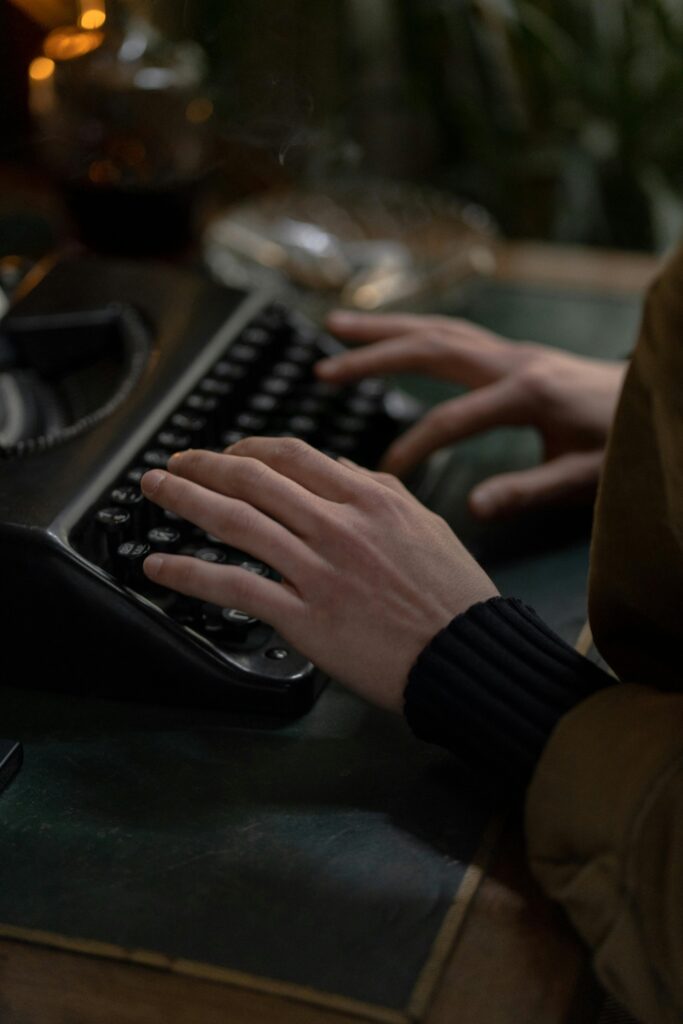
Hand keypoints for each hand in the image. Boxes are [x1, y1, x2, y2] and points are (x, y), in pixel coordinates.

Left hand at [140, 438, 497, 711]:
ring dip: (184, 501)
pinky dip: (189, 573)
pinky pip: (234, 587)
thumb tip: (341, 469)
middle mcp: (339, 526)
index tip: (225, 452)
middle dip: (202, 464)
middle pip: (253, 479)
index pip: (292, 455)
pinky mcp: (305, 616)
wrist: (469, 655)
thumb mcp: (426, 524)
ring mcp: (319, 570)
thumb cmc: (453, 596)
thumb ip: (381, 490)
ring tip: (154, 491)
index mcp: (370, 498)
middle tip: (173, 464)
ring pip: (235, 522)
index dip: (247, 448)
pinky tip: (160, 566)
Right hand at [318, 312, 626, 518]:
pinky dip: (414, 330)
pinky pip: (452, 333)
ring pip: (436, 329)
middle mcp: (513, 361)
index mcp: (527, 393)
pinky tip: (390, 334)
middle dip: (373, 357)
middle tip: (323, 368)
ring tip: (336, 326)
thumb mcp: (582, 474)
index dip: (414, 447)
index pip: (452, 419)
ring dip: (385, 329)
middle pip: (430, 350)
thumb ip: (528, 490)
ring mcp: (511, 350)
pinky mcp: (511, 352)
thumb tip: (474, 506)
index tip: (384, 476)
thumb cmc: (620, 440)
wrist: (652, 400)